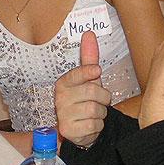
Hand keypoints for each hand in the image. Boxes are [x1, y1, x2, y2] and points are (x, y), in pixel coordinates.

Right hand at [54, 31, 110, 148]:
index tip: (97, 71)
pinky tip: (90, 124)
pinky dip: (97, 126)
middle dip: (103, 98)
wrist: (80, 128)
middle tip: (99, 101)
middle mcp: (60, 97)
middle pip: (93, 92)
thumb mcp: (88, 79)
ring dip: (101, 113)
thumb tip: (89, 33)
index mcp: (63, 83)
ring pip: (95, 110)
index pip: (76, 74)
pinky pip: (94, 125)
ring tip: (93, 114)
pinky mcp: (68, 130)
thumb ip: (89, 58)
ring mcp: (62, 114)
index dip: (88, 72)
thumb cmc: (85, 99)